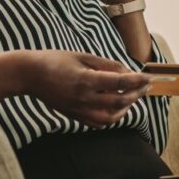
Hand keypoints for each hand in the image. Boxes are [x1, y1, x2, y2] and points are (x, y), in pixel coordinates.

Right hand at [24, 50, 151, 127]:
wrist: (29, 75)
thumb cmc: (54, 60)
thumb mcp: (82, 56)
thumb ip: (106, 64)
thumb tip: (126, 71)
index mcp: (86, 80)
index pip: (121, 83)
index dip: (138, 80)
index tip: (149, 77)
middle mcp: (84, 98)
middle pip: (119, 101)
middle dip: (136, 93)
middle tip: (145, 86)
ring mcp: (78, 109)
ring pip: (111, 117)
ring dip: (126, 109)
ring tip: (131, 98)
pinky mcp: (74, 115)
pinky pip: (98, 122)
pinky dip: (111, 117)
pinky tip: (116, 108)